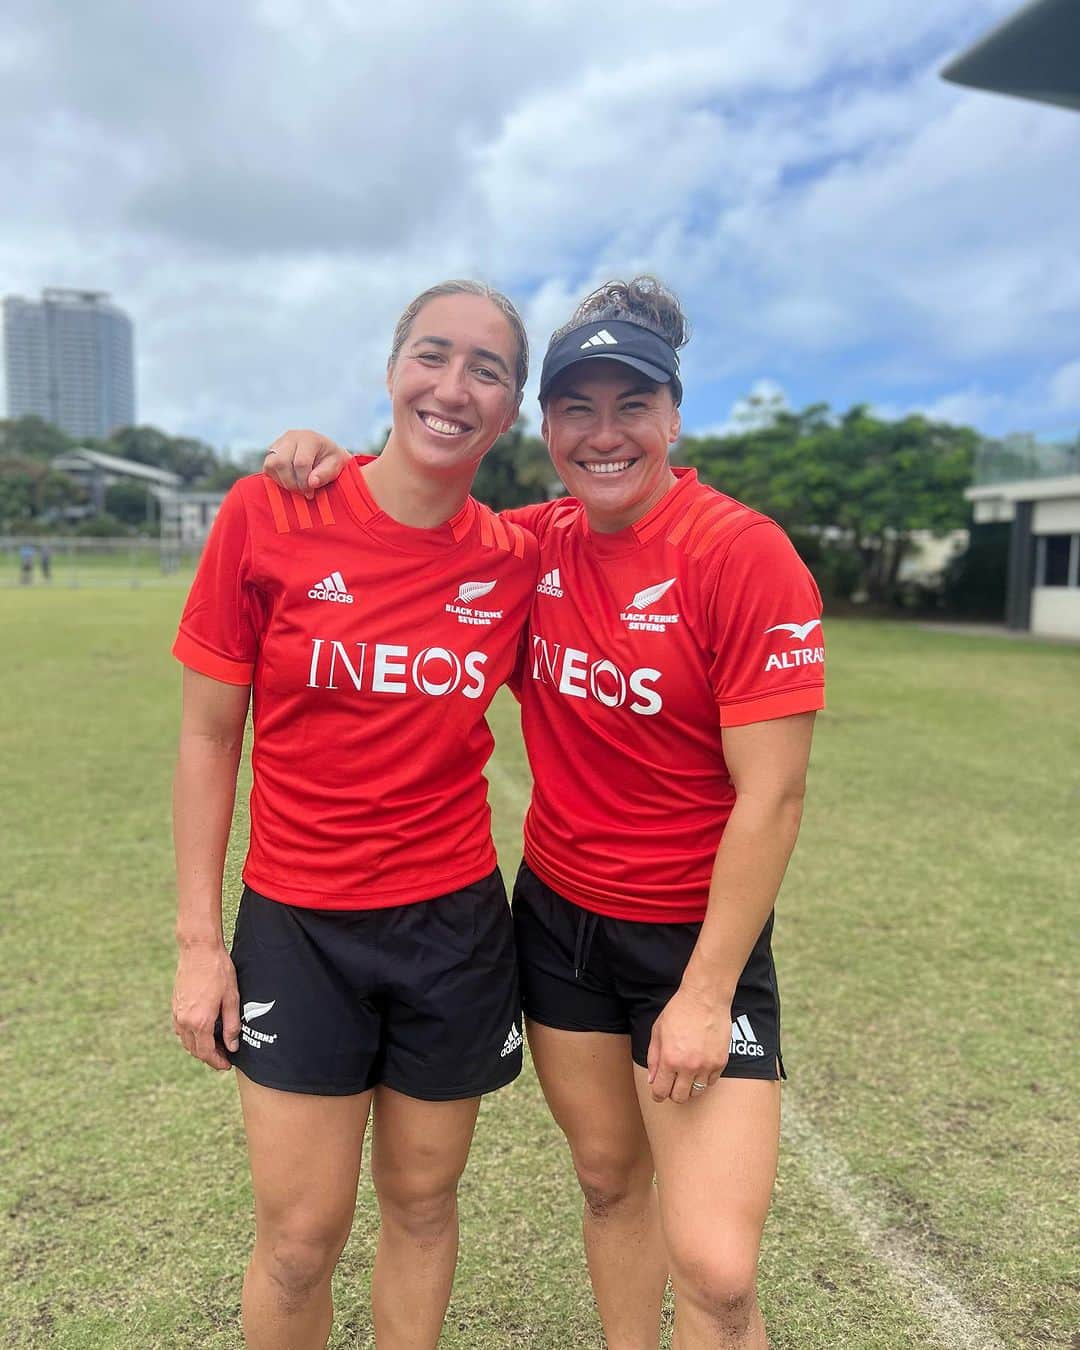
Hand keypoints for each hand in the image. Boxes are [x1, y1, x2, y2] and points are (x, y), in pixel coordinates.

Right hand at [172, 944, 239, 1070]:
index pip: (206, 1053)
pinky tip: (203, 1030)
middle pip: (194, 1050)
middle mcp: (184, 1021)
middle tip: (224, 1056)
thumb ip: (232, 1025)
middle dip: (209, 1057)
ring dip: (199, 1047)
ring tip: (216, 1045)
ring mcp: (177, 1014)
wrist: (199, 951)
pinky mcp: (175, 1006)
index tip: (227, 1065)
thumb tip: (233, 1046)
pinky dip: (191, 1036)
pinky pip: (181, 1029)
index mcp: (200, 1021)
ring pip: (186, 1041)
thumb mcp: (232, 998)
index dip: (217, 1062)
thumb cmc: (218, 971)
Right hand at [263, 429, 348, 497]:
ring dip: (282, 481)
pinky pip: (267, 467)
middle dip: (291, 483)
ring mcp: (279, 442)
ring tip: (295, 487)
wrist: (326, 451)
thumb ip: (325, 474)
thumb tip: (311, 482)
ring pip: (270, 464)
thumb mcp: (337, 465)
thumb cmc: (331, 459)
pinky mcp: (272, 451)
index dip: (304, 481)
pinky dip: (276, 478)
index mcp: (309, 438)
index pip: (300, 462)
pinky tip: (289, 481)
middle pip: (281, 462)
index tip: (310, 492)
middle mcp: (291, 437)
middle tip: (302, 492)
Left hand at [646, 985, 729, 1103]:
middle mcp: (689, 1067)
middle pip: (679, 1097)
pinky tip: (700, 1066)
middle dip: (672, 1092)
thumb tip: (652, 1080)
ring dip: (689, 1087)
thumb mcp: (658, 1031)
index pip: (661, 1091)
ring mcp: (707, 1066)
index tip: (658, 1092)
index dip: (657, 1094)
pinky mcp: (721, 1062)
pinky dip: (704, 1078)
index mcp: (670, 1059)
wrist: (705, 998)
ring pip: (696, 1092)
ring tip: (686, 1074)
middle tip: (672, 1082)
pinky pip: (711, 1082)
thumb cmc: (679, 1011)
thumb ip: (653, 1058)